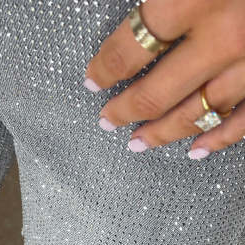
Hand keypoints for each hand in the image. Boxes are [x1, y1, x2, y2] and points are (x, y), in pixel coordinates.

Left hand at [84, 0, 244, 158]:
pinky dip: (217, 139)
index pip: (132, 48)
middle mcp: (222, 40)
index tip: (93, 79)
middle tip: (107, 120)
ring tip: (137, 143)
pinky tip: (196, 150)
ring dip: (161, 133)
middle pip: (156, 93)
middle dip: (124, 111)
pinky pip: (242, 121)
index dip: (105, 69)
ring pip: (194, 114)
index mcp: (195, 0)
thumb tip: (135, 13)